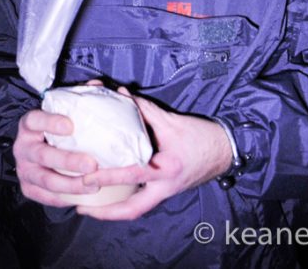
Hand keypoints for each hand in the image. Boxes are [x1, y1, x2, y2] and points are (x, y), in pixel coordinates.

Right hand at [13, 108, 100, 206]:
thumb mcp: (62, 113)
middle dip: (68, 161)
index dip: (50, 122)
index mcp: (29, 126)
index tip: (70, 126)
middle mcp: (23, 148)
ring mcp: (24, 170)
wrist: (36, 150)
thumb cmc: (56, 130)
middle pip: (42, 155)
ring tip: (93, 185)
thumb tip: (98, 84)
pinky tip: (84, 197)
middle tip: (92, 164)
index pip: (34, 120)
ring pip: (45, 180)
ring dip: (71, 184)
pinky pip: (46, 197)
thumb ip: (79, 100)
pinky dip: (66, 198)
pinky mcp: (29, 188)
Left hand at [76, 89, 231, 220]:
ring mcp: (166, 192)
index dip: (107, 176)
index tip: (86, 176)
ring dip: (113, 210)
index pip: (131, 175)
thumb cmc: (201, 137)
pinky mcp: (166, 190)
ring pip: (136, 209)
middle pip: (132, 210)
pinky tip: (110, 195)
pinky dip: (125, 199)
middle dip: (105, 213)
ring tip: (89, 207)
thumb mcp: (171, 121)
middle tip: (80, 208)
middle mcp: (165, 187)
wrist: (226, 150)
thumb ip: (143, 109)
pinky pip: (142, 200)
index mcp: (166, 170)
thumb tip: (119, 95)